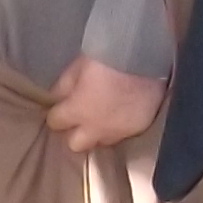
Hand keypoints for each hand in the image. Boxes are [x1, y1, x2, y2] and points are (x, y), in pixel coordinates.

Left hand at [47, 54, 165, 159]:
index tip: (60, 106)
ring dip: (97, 132)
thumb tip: (57, 96)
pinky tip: (122, 112)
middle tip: (80, 117)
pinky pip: (122, 135)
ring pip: (100, 143)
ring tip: (103, 116)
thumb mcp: (80, 64)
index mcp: (77, 110)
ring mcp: (117, 132)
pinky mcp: (136, 130)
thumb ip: (65, 84)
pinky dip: (118, 127)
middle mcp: (94, 128)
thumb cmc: (109, 57)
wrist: (147, 60)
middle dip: (75, 132)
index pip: (55, 122)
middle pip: (75, 144)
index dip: (56, 113)